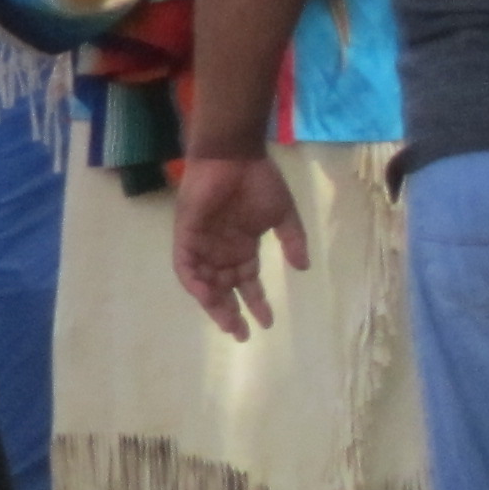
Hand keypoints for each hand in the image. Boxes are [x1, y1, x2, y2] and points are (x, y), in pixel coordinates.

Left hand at [174, 151, 308, 339]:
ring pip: (204, 281)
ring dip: (213, 302)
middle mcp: (221, 249)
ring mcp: (203, 242)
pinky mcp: (187, 232)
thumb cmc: (259, 181)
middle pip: (224, 288)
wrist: (235, 155)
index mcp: (242, 246)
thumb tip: (304, 267)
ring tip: (227, 322)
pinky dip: (193, 280)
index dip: (255, 303)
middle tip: (242, 334)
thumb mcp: (283, 215)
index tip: (267, 323)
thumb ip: (292, 241)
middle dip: (232, 312)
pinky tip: (205, 295)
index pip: (246, 282)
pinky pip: (185, 263)